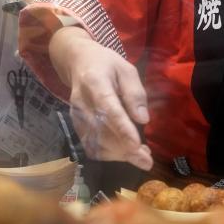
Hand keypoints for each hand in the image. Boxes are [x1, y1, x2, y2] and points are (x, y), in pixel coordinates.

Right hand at [48, 27, 152, 169]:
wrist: (78, 63)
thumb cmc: (107, 65)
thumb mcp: (126, 69)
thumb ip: (135, 93)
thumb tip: (143, 120)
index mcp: (95, 82)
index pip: (108, 108)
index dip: (122, 128)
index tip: (136, 145)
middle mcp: (81, 102)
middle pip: (102, 132)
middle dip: (125, 150)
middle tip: (147, 160)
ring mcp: (76, 116)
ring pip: (96, 143)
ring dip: (119, 155)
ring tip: (141, 157)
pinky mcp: (76, 126)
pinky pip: (91, 146)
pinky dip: (109, 154)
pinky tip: (126, 153)